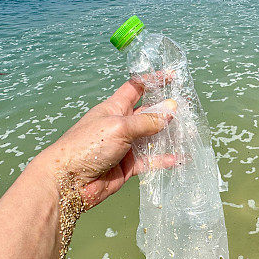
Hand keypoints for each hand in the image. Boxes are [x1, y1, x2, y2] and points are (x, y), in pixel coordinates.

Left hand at [30, 78, 176, 207]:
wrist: (69, 181)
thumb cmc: (87, 146)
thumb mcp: (119, 127)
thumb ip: (146, 122)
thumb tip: (170, 113)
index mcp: (114, 108)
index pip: (136, 88)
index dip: (152, 80)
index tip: (172, 77)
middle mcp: (121, 124)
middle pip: (148, 113)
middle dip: (167, 110)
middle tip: (188, 109)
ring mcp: (125, 146)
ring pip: (152, 138)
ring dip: (169, 135)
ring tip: (189, 133)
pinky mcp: (127, 166)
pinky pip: (150, 160)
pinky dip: (164, 159)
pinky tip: (179, 158)